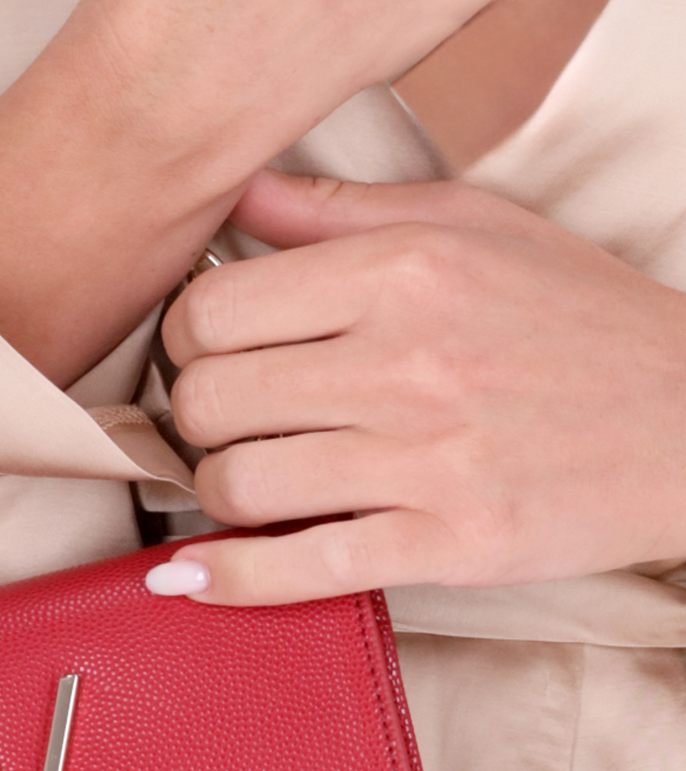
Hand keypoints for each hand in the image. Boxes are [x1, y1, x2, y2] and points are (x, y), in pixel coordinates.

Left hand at [153, 169, 685, 604]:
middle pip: (209, 398)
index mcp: (404, 271)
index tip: (210, 349)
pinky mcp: (452, 544)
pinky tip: (193, 576)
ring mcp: (430, 459)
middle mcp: (407, 360)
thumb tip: (237, 192)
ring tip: (246, 478)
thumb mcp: (476, 225)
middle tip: (223, 418)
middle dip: (194, 414)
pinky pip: (304, 567)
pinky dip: (231, 578)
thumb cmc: (583, 315)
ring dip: (219, 490)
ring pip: (240, 483)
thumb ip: (343, 210)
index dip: (187, 335)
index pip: (213, 307)